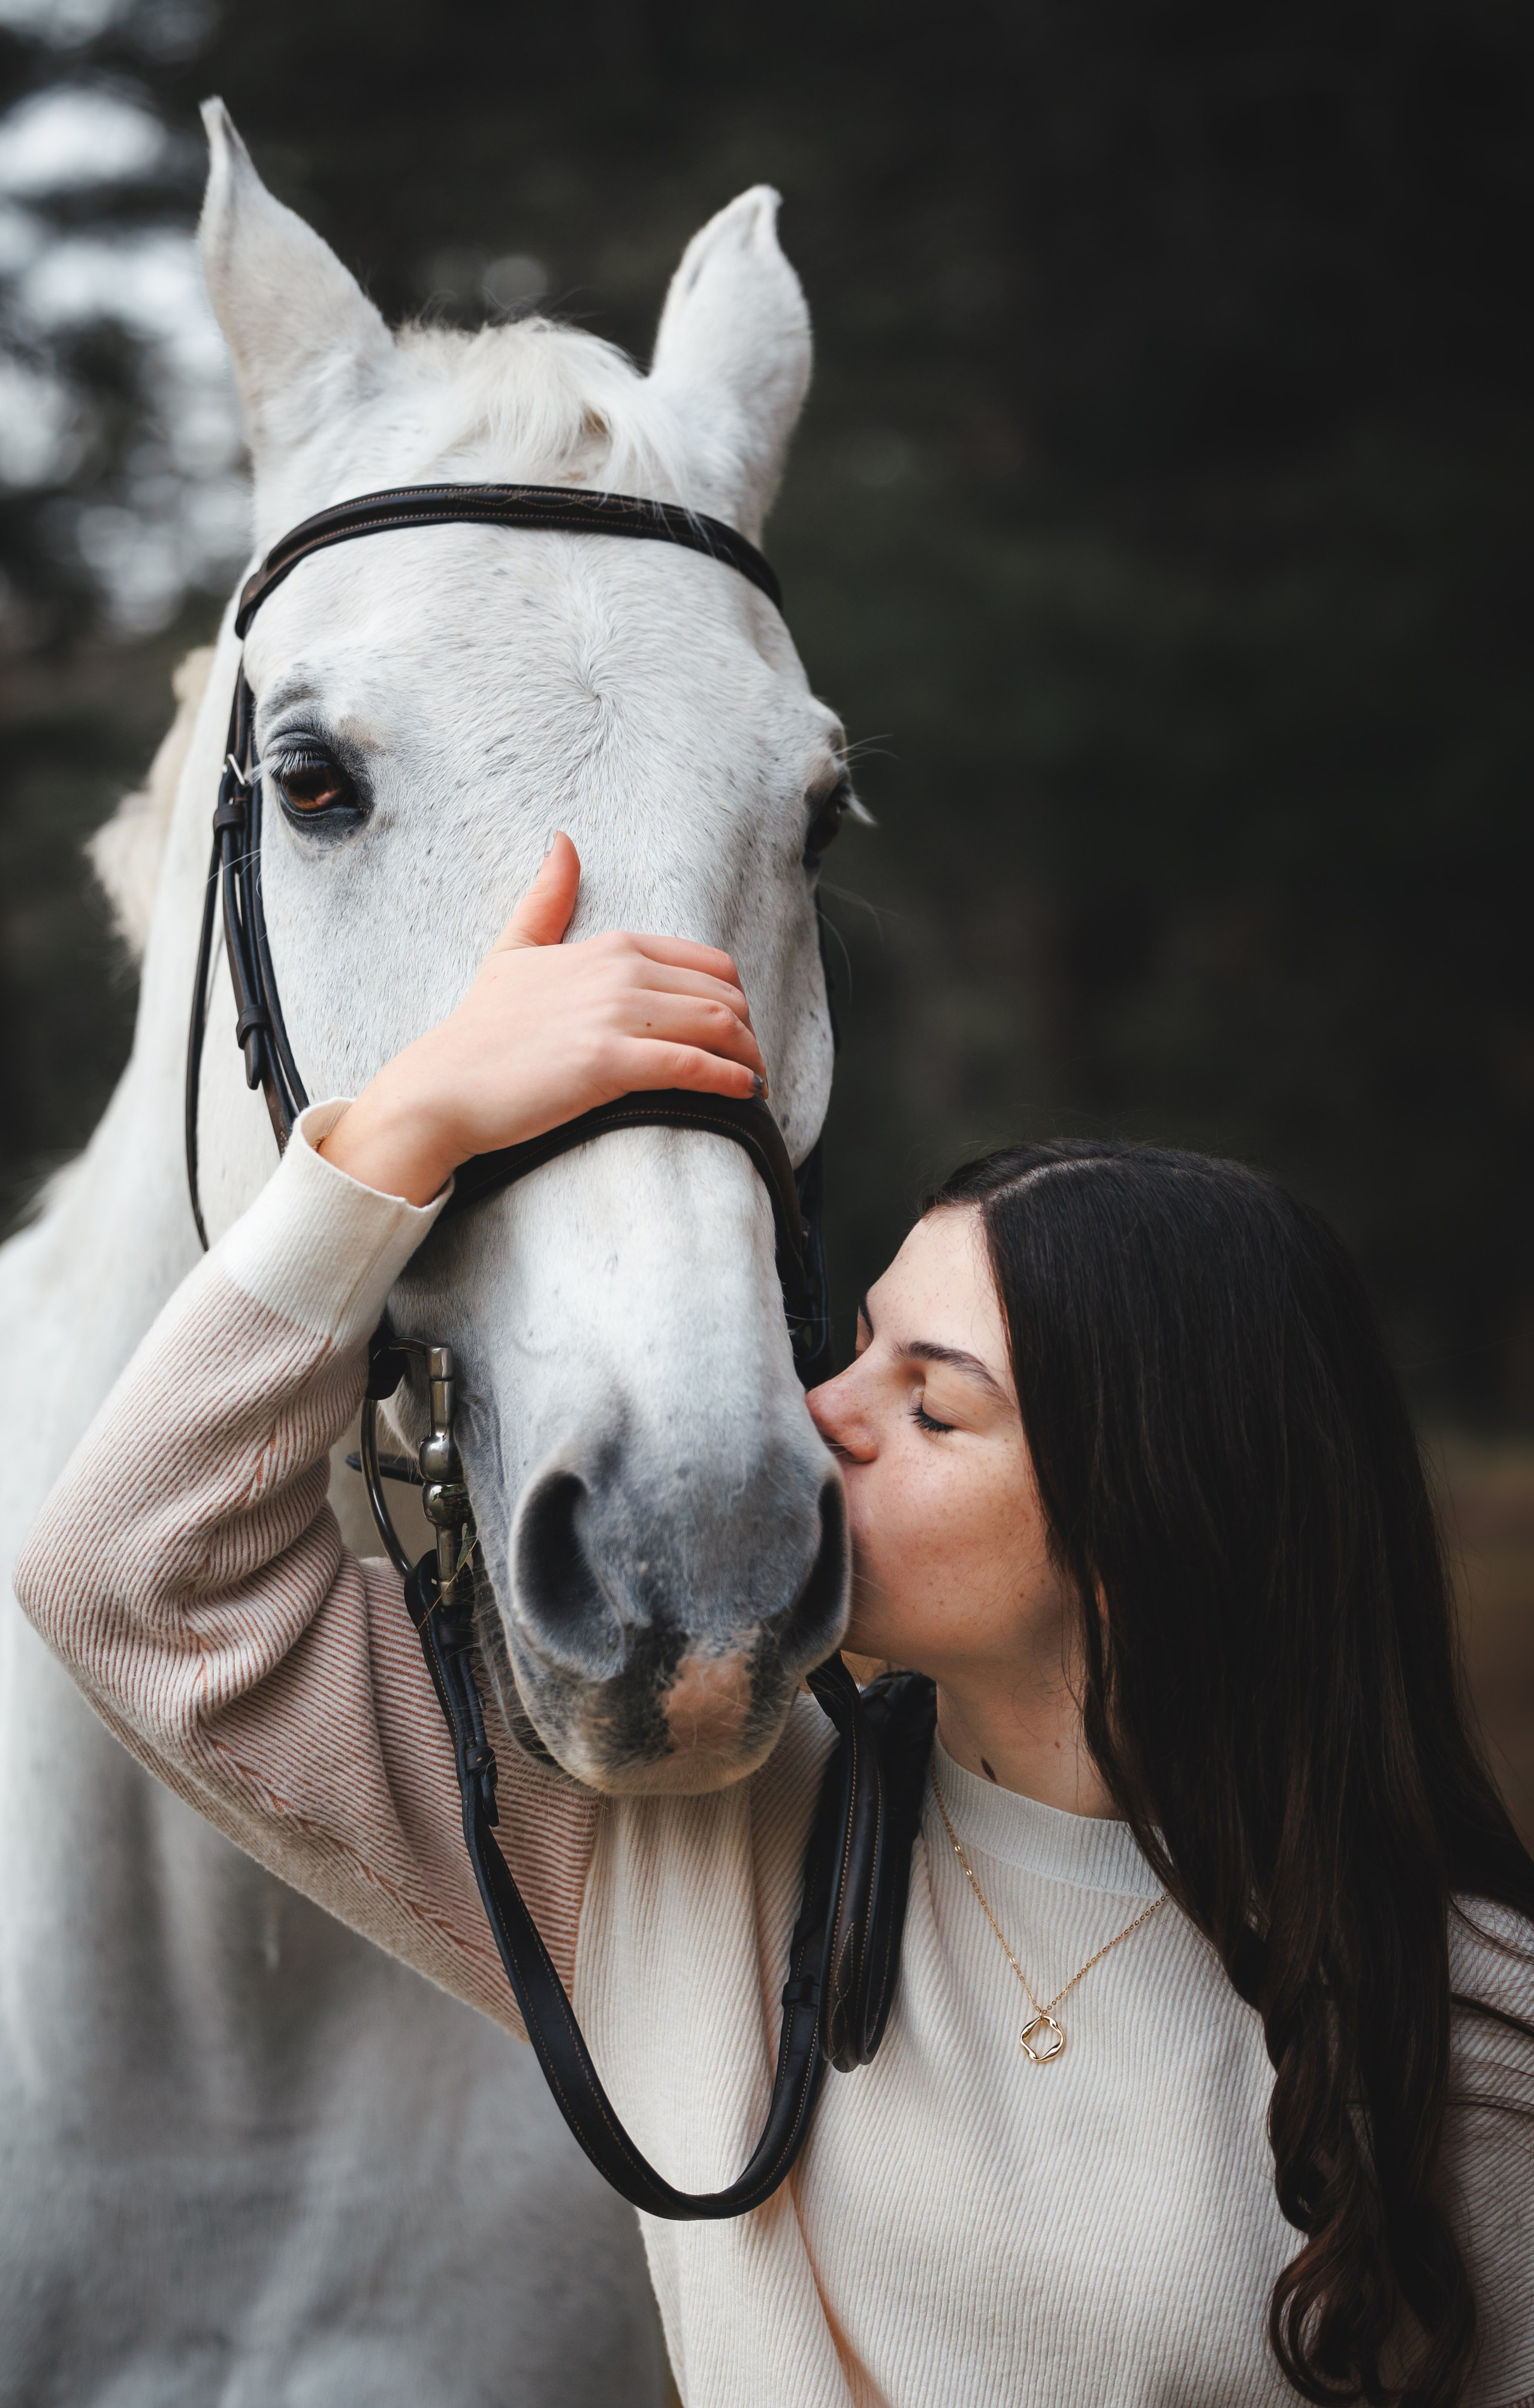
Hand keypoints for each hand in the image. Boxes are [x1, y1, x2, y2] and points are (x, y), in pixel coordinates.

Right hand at [319, 834, 767, 1204]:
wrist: (442, 1086)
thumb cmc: (480, 1029)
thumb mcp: (514, 949)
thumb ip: (546, 898)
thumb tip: (563, 841)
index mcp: (609, 946)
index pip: (706, 962)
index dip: (732, 997)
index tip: (736, 1028)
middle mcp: (619, 972)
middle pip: (723, 994)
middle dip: (747, 1030)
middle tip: (749, 1060)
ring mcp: (614, 1015)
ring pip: (718, 1025)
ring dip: (748, 1056)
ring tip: (753, 1080)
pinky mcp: (608, 1063)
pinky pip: (694, 1066)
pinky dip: (730, 1080)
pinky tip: (742, 1094)